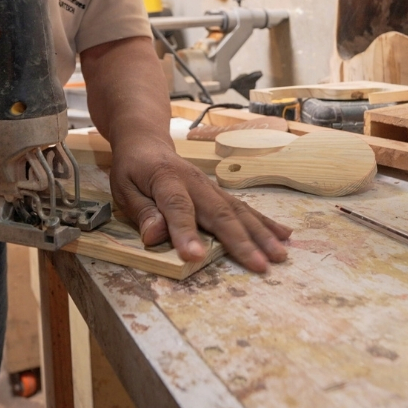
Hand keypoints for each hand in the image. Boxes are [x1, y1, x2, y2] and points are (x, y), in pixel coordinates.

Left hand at [109, 136, 291, 272]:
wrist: (147, 141)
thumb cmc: (133, 169)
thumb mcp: (123, 189)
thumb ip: (142, 212)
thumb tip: (154, 236)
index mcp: (165, 179)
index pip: (177, 207)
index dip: (185, 232)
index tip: (195, 257)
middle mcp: (195, 182)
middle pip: (219, 212)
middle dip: (241, 241)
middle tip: (260, 265)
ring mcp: (211, 187)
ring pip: (239, 211)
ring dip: (260, 234)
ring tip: (279, 254)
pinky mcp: (220, 192)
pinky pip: (245, 208)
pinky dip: (265, 222)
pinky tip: (284, 235)